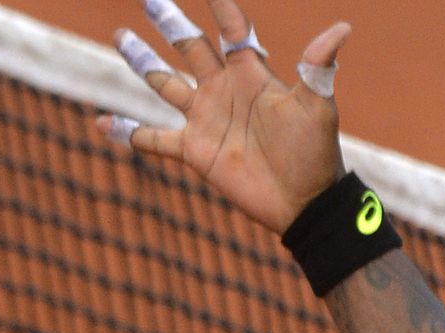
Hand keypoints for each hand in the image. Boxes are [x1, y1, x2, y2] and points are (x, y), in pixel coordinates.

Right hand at [96, 0, 351, 231]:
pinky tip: (101, 122)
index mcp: (252, 75)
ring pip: (165, 83)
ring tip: (121, 37)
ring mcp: (206, 119)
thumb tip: (343, 27)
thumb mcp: (317, 107)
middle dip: (170, 22)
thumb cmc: (314, 153)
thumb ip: (318, 67)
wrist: (302, 202)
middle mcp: (224, 91)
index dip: (222, 8)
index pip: (234, 30)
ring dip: (142, 61)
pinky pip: (153, 138)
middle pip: (190, 47)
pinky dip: (127, 133)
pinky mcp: (194, 150)